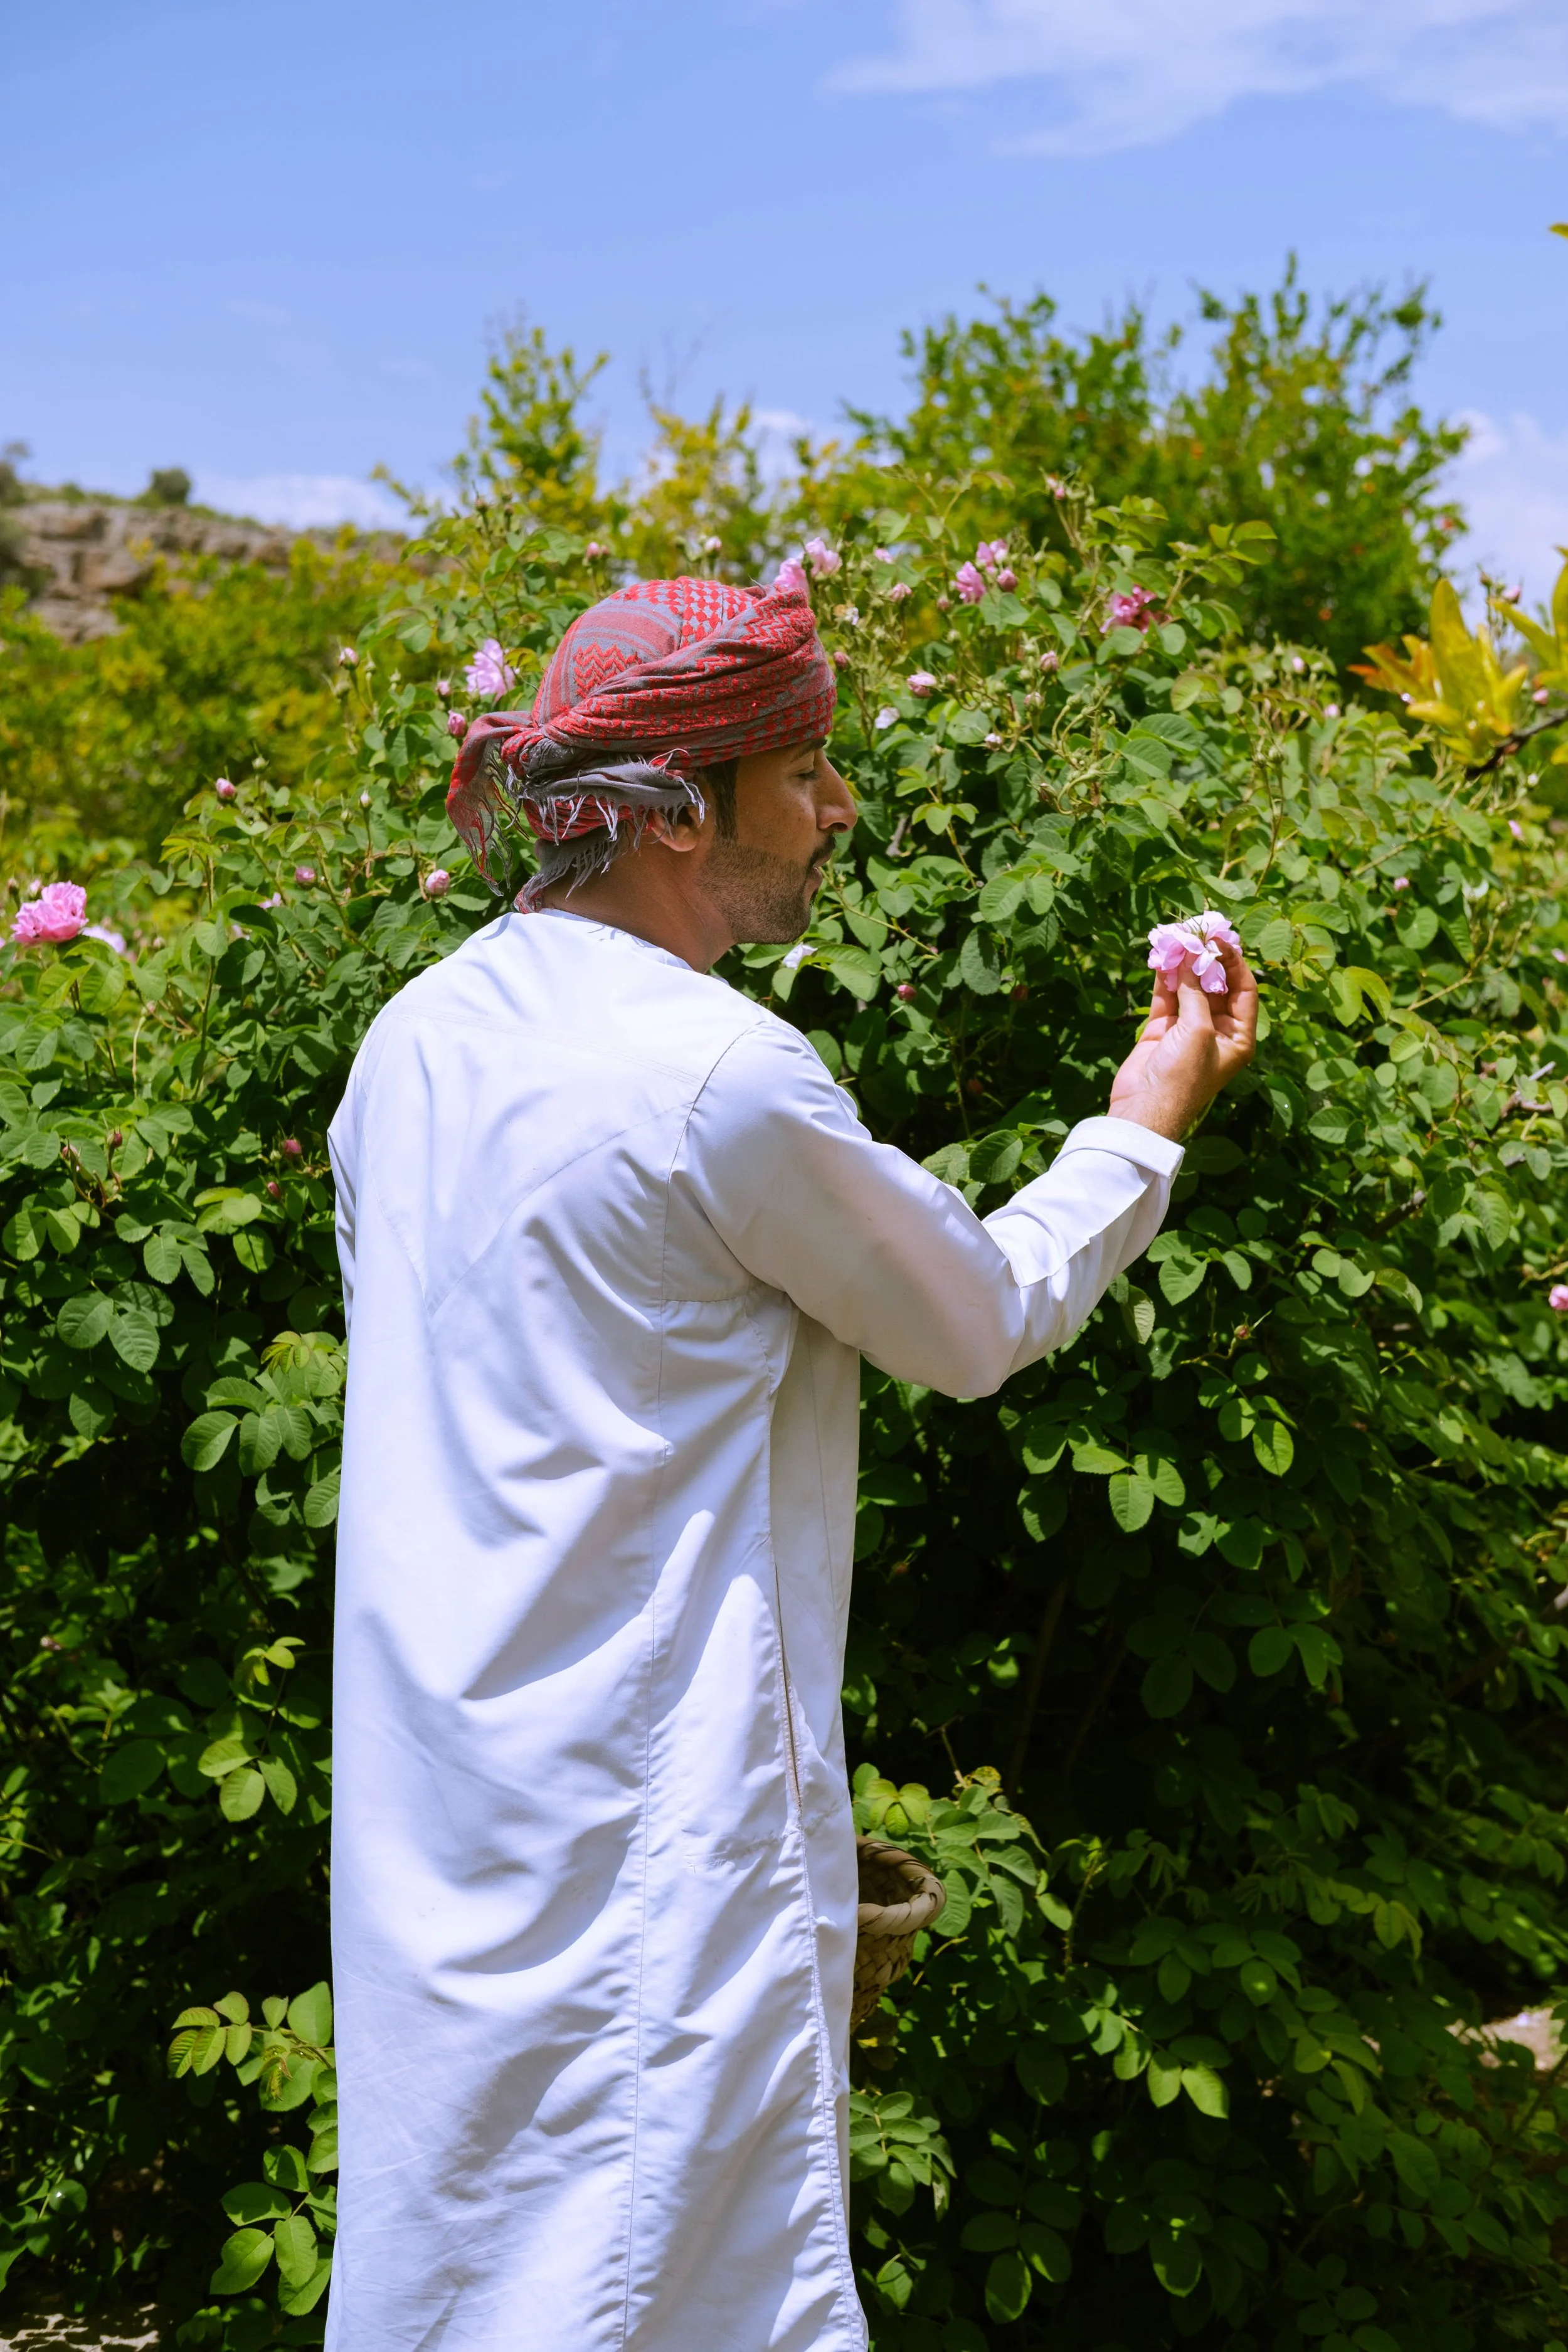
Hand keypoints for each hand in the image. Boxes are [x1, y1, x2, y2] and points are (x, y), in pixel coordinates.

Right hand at [1107, 939, 1257, 1140]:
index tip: (1220, 938)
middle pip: (1217, 986)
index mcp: (1238, 1037)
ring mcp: (1188, 1029)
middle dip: (1207, 960)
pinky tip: (1163, 956)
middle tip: (1197, 932)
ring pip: (1189, 988)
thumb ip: (1196, 993)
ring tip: (1177, 937)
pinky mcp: (1162, 1029)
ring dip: (1184, 964)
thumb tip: (1190, 959)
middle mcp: (1217, 1030)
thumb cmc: (1182, 1075)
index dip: (1234, 962)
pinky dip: (1165, 977)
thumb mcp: (1198, 1031)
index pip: (1244, 990)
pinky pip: (1167, 996)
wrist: (1144, 1108)